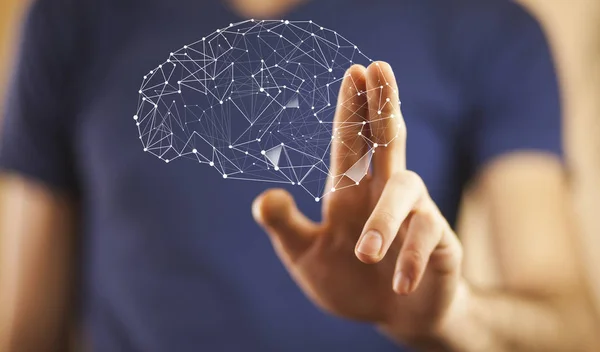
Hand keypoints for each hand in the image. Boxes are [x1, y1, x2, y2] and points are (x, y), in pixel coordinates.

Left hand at [252, 62, 464, 342]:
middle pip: (386, 140)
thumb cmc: (348, 282)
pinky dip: (410, 258)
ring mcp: (414, 214)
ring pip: (405, 191)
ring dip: (383, 220)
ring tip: (364, 254)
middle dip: (382, 104)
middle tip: (379, 68)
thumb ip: (286, 227)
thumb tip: (265, 197)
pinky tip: (398, 284)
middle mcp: (382, 193)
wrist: (393, 317)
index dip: (351, 109)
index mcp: (348, 192)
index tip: (355, 71)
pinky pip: (427, 237)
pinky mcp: (439, 241)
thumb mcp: (305, 256)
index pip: (350, 142)